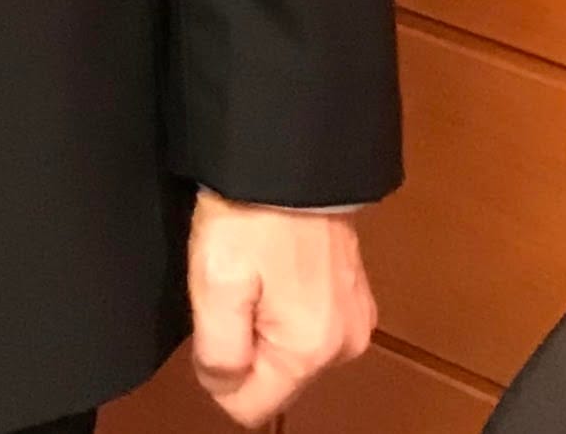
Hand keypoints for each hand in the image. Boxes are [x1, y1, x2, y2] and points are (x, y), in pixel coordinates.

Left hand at [186, 191, 376, 424]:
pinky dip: (284, 305)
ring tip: (252, 272)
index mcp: (309, 352)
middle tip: (233, 288)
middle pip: (273, 379)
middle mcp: (343, 346)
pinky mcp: (353, 295)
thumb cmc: (251, 217)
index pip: (251, 407)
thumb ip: (218, 353)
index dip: (216, 374)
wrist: (289, 159)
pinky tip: (272, 267)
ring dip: (263, 323)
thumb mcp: (215, 286)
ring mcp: (354, 319)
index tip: (211, 323)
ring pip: (288, 351)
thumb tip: (222, 388)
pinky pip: (307, 323)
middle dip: (244, 345)